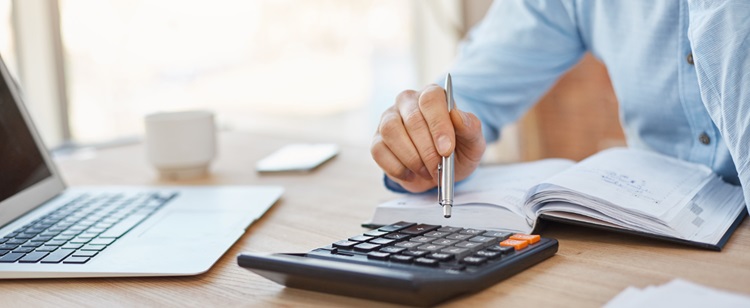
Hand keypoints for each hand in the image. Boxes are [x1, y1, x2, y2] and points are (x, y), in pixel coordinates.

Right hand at [371, 84, 485, 192]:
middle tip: (438, 168)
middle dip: (427, 149)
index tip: (446, 150)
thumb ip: (470, 128)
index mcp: (432, 95)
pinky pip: (378, 150)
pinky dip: (396, 167)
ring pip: (390, 131)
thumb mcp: (473, 143)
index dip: (438, 125)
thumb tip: (457, 116)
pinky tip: (410, 174)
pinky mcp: (377, 139)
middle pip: (412, 119)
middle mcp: (407, 102)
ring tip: (426, 171)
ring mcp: (389, 119)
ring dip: (411, 157)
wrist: (441, 170)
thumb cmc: (457, 151)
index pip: (431, 99)